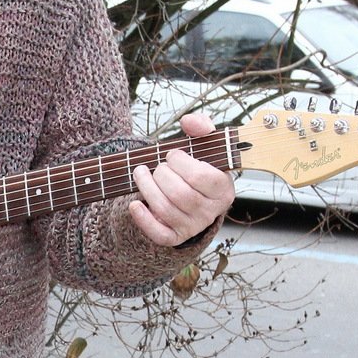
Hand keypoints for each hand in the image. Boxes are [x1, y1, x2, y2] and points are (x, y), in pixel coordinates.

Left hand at [126, 111, 234, 246]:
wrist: (197, 198)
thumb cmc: (199, 169)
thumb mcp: (206, 146)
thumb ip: (201, 127)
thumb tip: (188, 121)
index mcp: (223, 190)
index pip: (201, 176)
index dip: (181, 162)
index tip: (173, 155)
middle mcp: (210, 212)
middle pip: (180, 193)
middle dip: (162, 174)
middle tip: (159, 167)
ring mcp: (193, 226)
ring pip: (166, 209)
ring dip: (147, 188)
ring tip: (140, 173)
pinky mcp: (175, 237)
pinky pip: (160, 234)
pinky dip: (143, 219)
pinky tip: (134, 203)